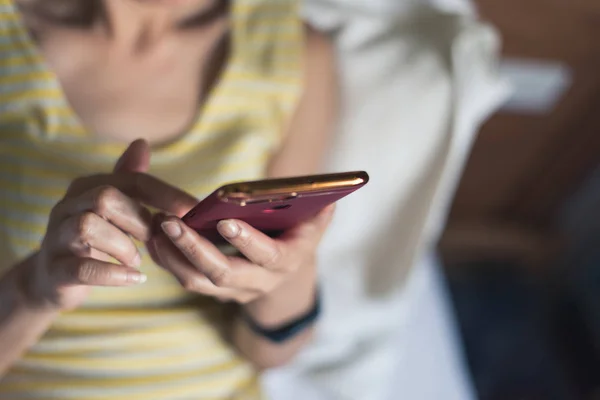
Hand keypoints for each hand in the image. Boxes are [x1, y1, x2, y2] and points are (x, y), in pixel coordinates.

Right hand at [20, 140, 196, 310]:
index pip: (132, 180)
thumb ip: (128, 180)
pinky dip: (113, 274)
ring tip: (136, 259)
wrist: (52, 279)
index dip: (165, 194)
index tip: (193, 209)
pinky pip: (82, 268)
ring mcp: (57, 238)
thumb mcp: (111, 208)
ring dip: (123, 246)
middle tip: (153, 238)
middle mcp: (67, 206)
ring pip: (88, 226)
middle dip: (139, 219)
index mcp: (87, 188)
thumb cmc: (93, 239)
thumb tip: (142, 143)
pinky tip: (134, 278)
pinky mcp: (56, 270)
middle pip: (106, 198)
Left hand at [149, 205, 334, 304]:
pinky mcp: (213, 288)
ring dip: (172, 256)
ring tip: (155, 226)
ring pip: (197, 281)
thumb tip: (329, 199)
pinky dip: (167, 259)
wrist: (283, 276)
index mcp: (283, 262)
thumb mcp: (312, 226)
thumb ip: (319, 214)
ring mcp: (232, 290)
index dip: (247, 240)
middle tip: (170, 222)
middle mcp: (257, 282)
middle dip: (194, 249)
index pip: (266, 256)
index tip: (225, 220)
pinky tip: (153, 236)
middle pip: (221, 273)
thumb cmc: (295, 239)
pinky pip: (186, 278)